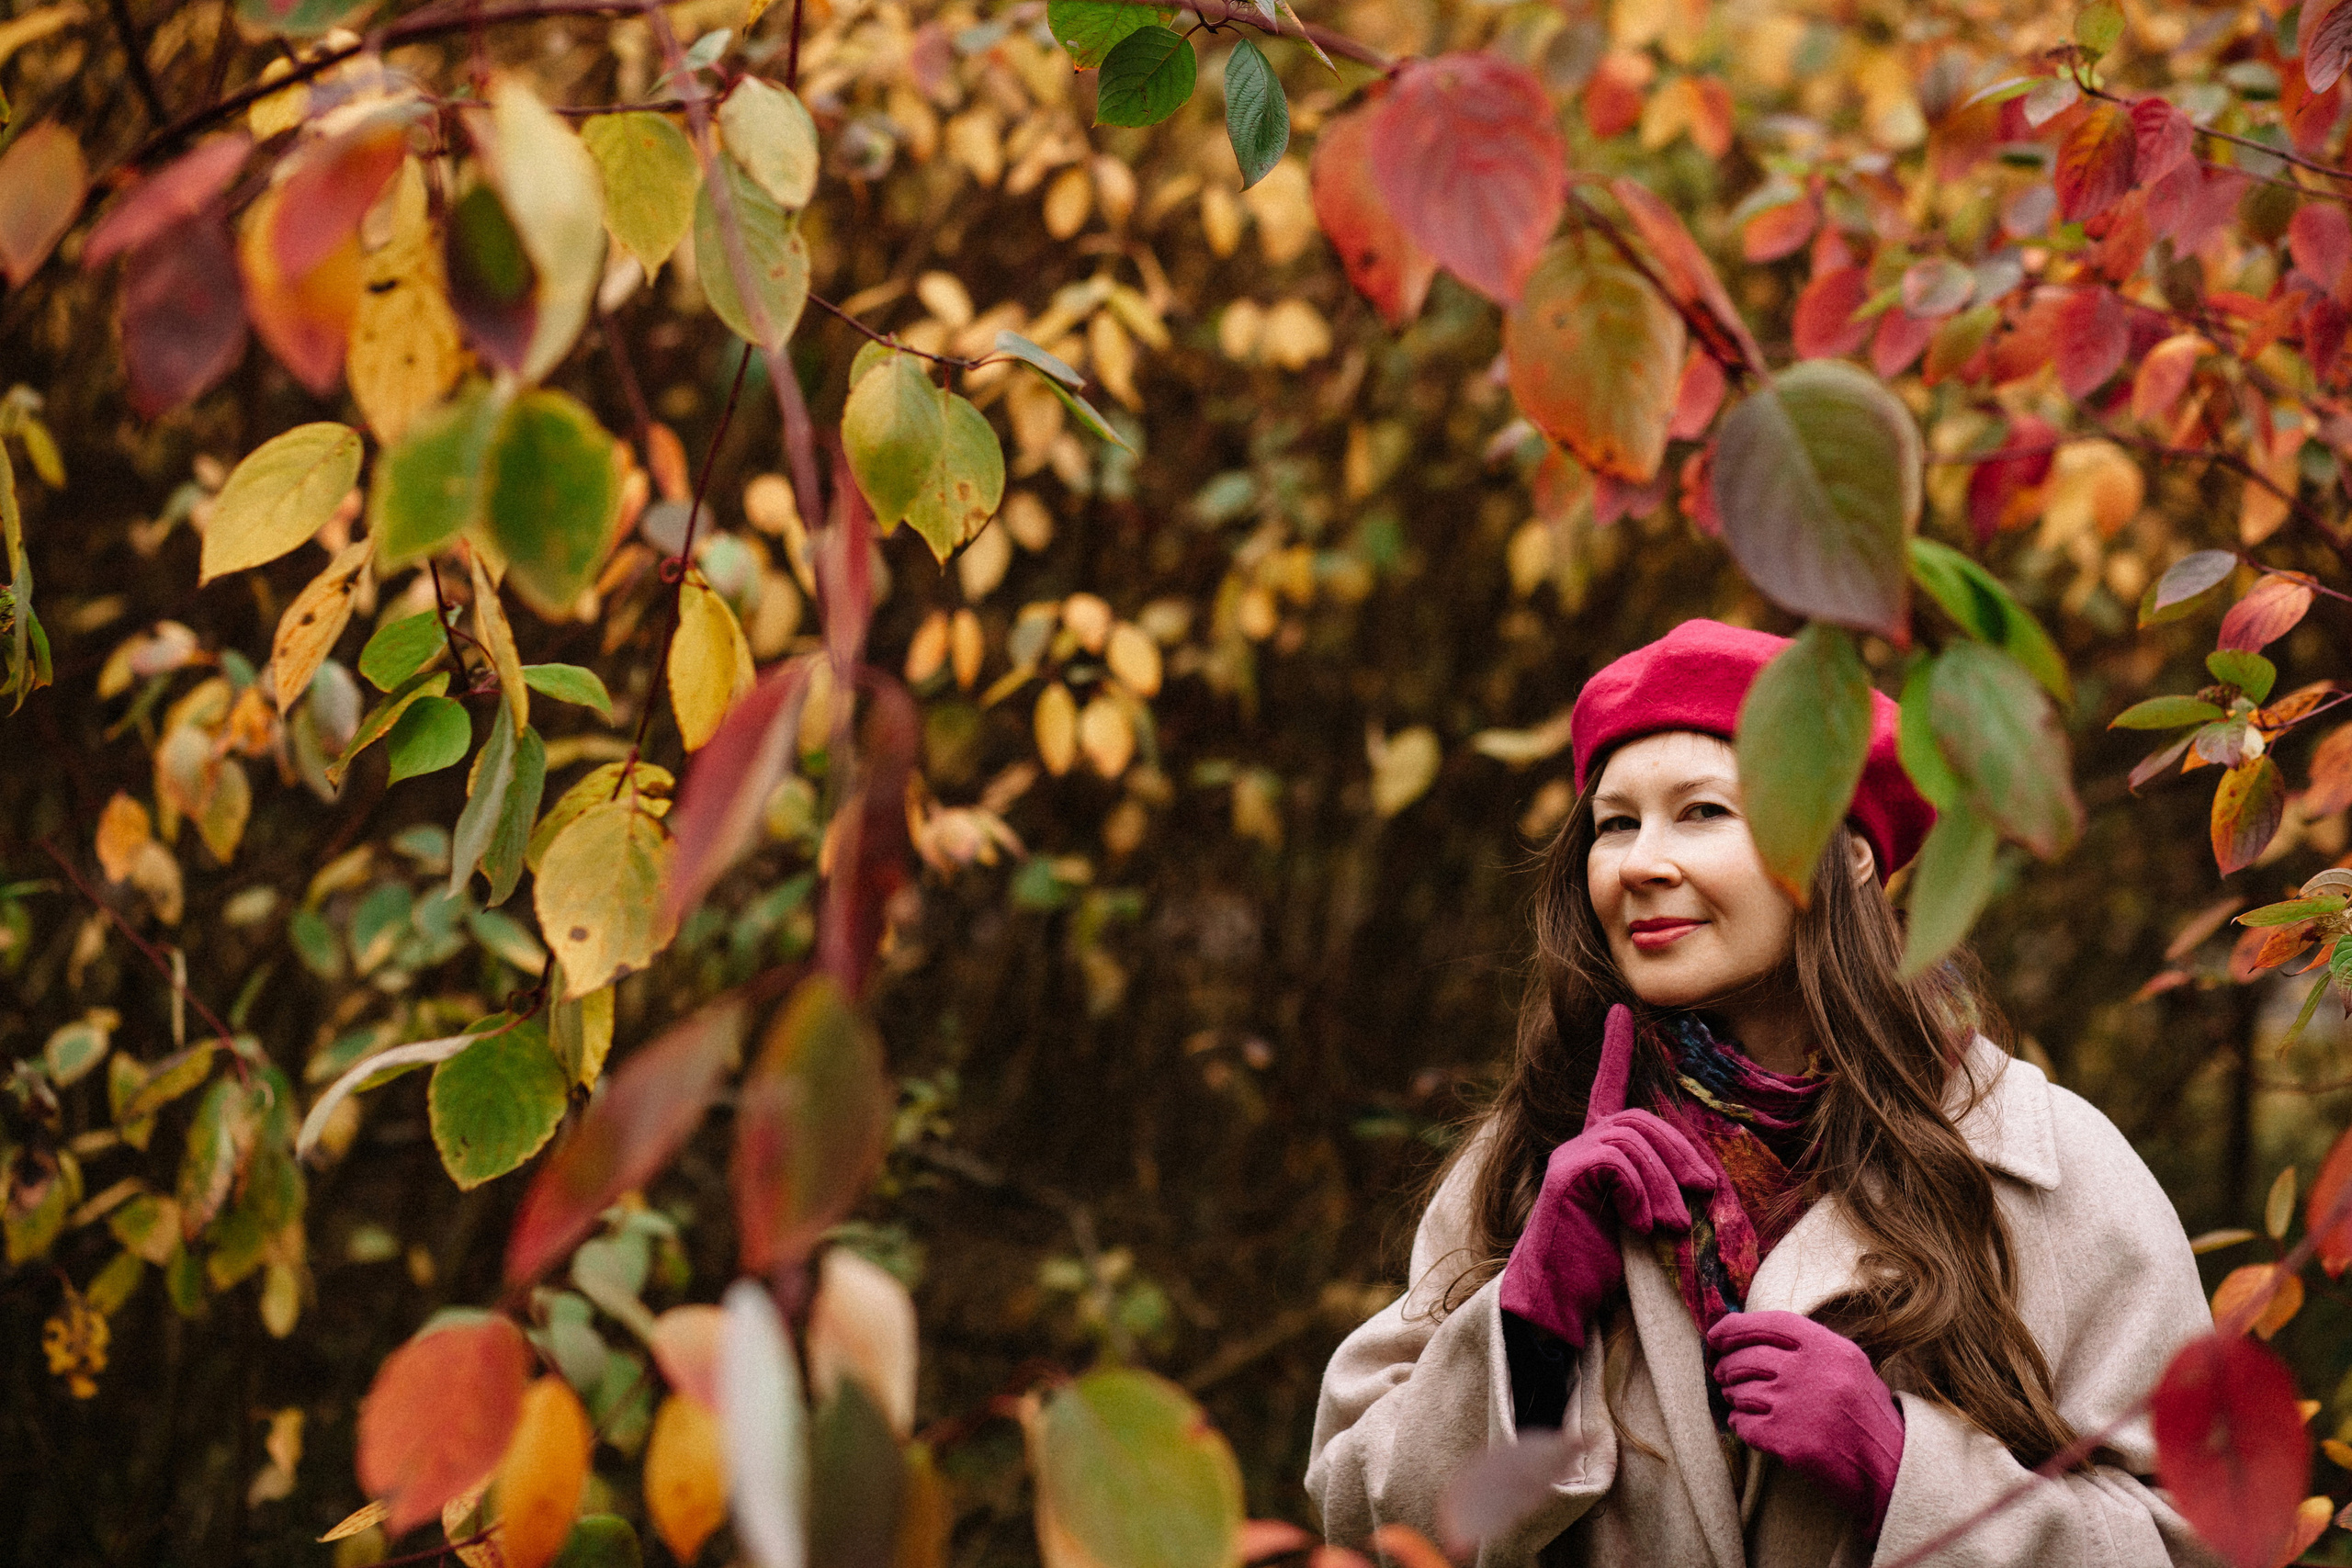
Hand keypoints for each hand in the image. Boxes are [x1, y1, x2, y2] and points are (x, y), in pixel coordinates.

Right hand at [1498, 1005, 1718, 1347]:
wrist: (1558, 1302)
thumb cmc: (1602, 1266)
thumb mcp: (1639, 1219)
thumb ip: (1656, 1188)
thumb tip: (1702, 1180)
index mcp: (1597, 1151)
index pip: (1605, 1087)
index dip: (1613, 1048)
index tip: (1621, 1011)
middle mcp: (1579, 1145)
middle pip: (1639, 1120)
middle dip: (1679, 1153)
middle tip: (1705, 1193)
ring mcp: (1569, 1158)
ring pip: (1632, 1141)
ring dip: (1664, 1185)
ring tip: (1670, 1226)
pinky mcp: (1565, 1178)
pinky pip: (1616, 1163)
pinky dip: (1640, 1193)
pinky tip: (1640, 1226)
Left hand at [1706, 1310, 1905, 1538]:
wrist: (1892, 1471)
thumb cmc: (1867, 1418)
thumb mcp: (1850, 1367)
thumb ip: (1808, 1347)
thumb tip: (1750, 1336)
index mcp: (1829, 1348)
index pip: (1769, 1322)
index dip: (1735, 1326)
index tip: (1715, 1335)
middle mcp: (1811, 1371)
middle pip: (1745, 1357)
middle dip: (1727, 1367)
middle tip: (1724, 1375)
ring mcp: (1797, 1405)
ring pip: (1739, 1390)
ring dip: (1734, 1397)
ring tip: (1743, 1402)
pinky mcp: (1787, 1440)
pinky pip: (1742, 1423)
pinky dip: (1741, 1424)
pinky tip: (1753, 1428)